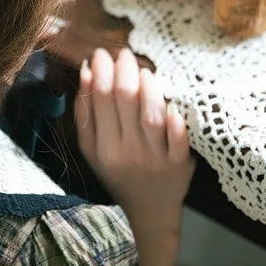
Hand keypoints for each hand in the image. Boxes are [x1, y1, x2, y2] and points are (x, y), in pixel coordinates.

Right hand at [74, 47, 193, 235]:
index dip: (101, 72)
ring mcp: (155, 158)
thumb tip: (86, 73)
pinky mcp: (179, 165)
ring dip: (147, 88)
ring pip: (150, 116)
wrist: (149, 212)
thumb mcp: (92, 151)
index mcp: (103, 148)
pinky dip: (176, 124)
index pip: (101, 100)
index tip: (101, 54)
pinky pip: (178, 142)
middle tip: (124, 53)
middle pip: (124, 102)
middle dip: (123, 71)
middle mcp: (127, 152)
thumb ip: (85, 115)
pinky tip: (171, 105)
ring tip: (143, 70)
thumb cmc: (119, 174)